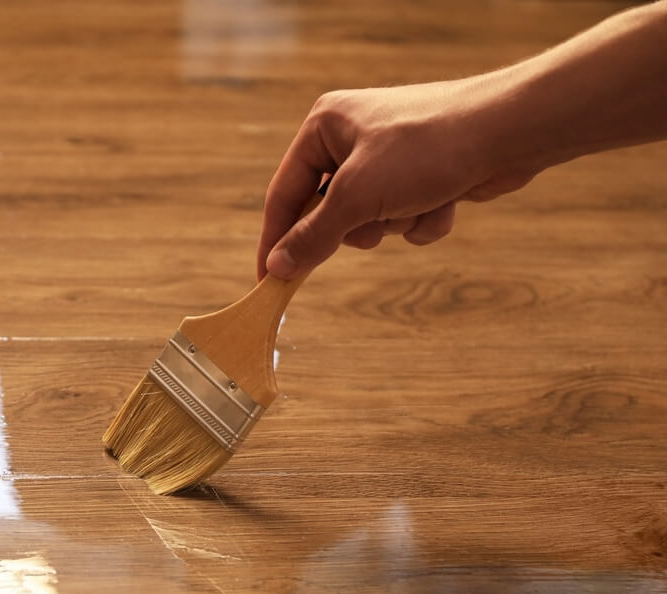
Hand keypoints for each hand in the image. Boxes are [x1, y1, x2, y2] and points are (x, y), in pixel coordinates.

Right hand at [257, 81, 536, 279]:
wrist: (508, 131)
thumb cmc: (425, 150)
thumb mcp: (357, 197)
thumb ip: (313, 236)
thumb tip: (276, 267)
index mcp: (323, 127)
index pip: (284, 194)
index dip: (276, 240)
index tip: (268, 281)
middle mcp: (351, 138)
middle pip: (328, 213)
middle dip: (360, 226)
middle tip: (375, 224)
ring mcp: (388, 157)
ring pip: (371, 220)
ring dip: (396, 223)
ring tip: (421, 200)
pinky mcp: (420, 174)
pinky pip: (404, 216)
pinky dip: (423, 219)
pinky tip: (447, 199)